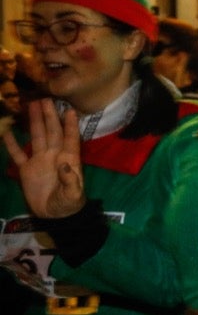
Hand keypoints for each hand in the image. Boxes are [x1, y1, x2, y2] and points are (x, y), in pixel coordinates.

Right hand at [1, 101, 86, 218]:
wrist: (54, 215)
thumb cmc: (68, 203)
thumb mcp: (73, 194)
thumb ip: (71, 180)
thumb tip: (66, 165)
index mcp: (68, 159)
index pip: (70, 138)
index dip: (70, 125)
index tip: (69, 110)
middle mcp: (54, 155)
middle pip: (52, 132)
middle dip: (49, 116)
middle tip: (45, 99)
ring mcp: (39, 160)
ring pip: (36, 137)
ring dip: (34, 122)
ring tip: (31, 105)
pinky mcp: (26, 169)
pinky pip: (17, 154)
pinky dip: (11, 143)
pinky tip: (6, 131)